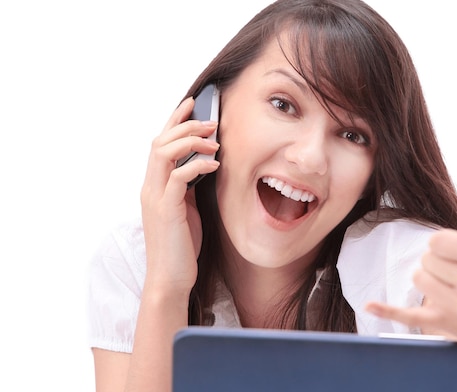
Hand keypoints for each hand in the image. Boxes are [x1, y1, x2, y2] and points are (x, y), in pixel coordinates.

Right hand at [140, 97, 219, 294]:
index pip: (160, 144)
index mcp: (154, 185)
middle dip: (186, 126)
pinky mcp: (166, 211)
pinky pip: (178, 178)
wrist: (171, 278)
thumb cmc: (181, 245)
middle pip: (160, 142)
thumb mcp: (186, 208)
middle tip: (211, 120)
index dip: (174, 121)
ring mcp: (155, 198)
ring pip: (163, 154)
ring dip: (191, 141)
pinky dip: (197, 165)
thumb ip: (188, 186)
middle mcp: (150, 187)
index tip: (192, 104)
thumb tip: (203, 164)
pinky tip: (215, 163)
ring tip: (215, 139)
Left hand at [366, 164, 456, 344]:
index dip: (445, 245)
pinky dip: (388, 311)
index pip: (436, 240)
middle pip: (426, 258)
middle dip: (439, 263)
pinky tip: (370, 305)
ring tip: (453, 290)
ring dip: (429, 281)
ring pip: (417, 278)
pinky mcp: (443, 325)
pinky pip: (408, 314)